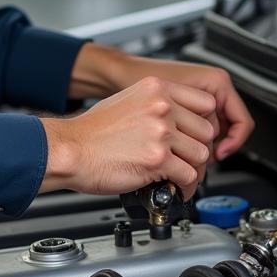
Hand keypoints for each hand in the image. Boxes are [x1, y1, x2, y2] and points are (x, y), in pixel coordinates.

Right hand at [40, 75, 217, 198]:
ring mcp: (161, 131)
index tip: (196, 134)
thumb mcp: (126, 101)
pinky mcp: (158, 158)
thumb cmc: (91, 131)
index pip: (205, 101)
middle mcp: (162, 106)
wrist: (70, 150)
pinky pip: (189, 175)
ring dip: (193, 168)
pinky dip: (185, 186)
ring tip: (180, 174)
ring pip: (202, 154)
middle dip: (198, 148)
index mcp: (156, 88)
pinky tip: (175, 187)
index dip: (203, 121)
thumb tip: (176, 119)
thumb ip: (155, 105)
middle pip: (207, 130)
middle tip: (187, 158)